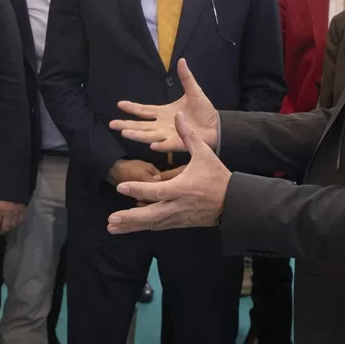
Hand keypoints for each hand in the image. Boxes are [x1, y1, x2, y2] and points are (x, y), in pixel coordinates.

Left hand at [0, 199, 26, 234]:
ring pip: (14, 225)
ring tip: (6, 228)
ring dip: (9, 228)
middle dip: (1, 231)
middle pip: (5, 227)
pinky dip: (17, 223)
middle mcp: (8, 213)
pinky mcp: (23, 208)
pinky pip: (21, 220)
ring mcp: (17, 211)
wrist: (12, 178)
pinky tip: (14, 223)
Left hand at [108, 112, 230, 233]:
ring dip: (131, 226)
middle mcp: (178, 206)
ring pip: (151, 224)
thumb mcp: (204, 154)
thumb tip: (178, 115)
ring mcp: (178, 217)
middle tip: (111, 220)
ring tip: (112, 227)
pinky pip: (157, 226)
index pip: (157, 191)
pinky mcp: (179, 223)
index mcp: (182, 188)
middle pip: (151, 215)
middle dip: (130, 218)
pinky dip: (142, 226)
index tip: (122, 187)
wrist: (233, 202)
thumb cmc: (217, 177)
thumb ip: (188, 135)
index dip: (139, 189)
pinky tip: (128, 227)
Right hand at [110, 59, 219, 151]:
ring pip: (149, 136)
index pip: (144, 110)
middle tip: (112, 124)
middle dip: (126, 124)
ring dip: (137, 135)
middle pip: (140, 125)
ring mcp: (169, 134)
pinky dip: (161, 145)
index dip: (132, 108)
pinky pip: (168, 144)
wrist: (218, 126)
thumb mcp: (194, 92)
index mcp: (163, 113)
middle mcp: (162, 125)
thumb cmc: (204, 112)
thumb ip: (186, 78)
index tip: (119, 104)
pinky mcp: (180, 142)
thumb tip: (182, 61)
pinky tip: (152, 145)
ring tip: (125, 133)